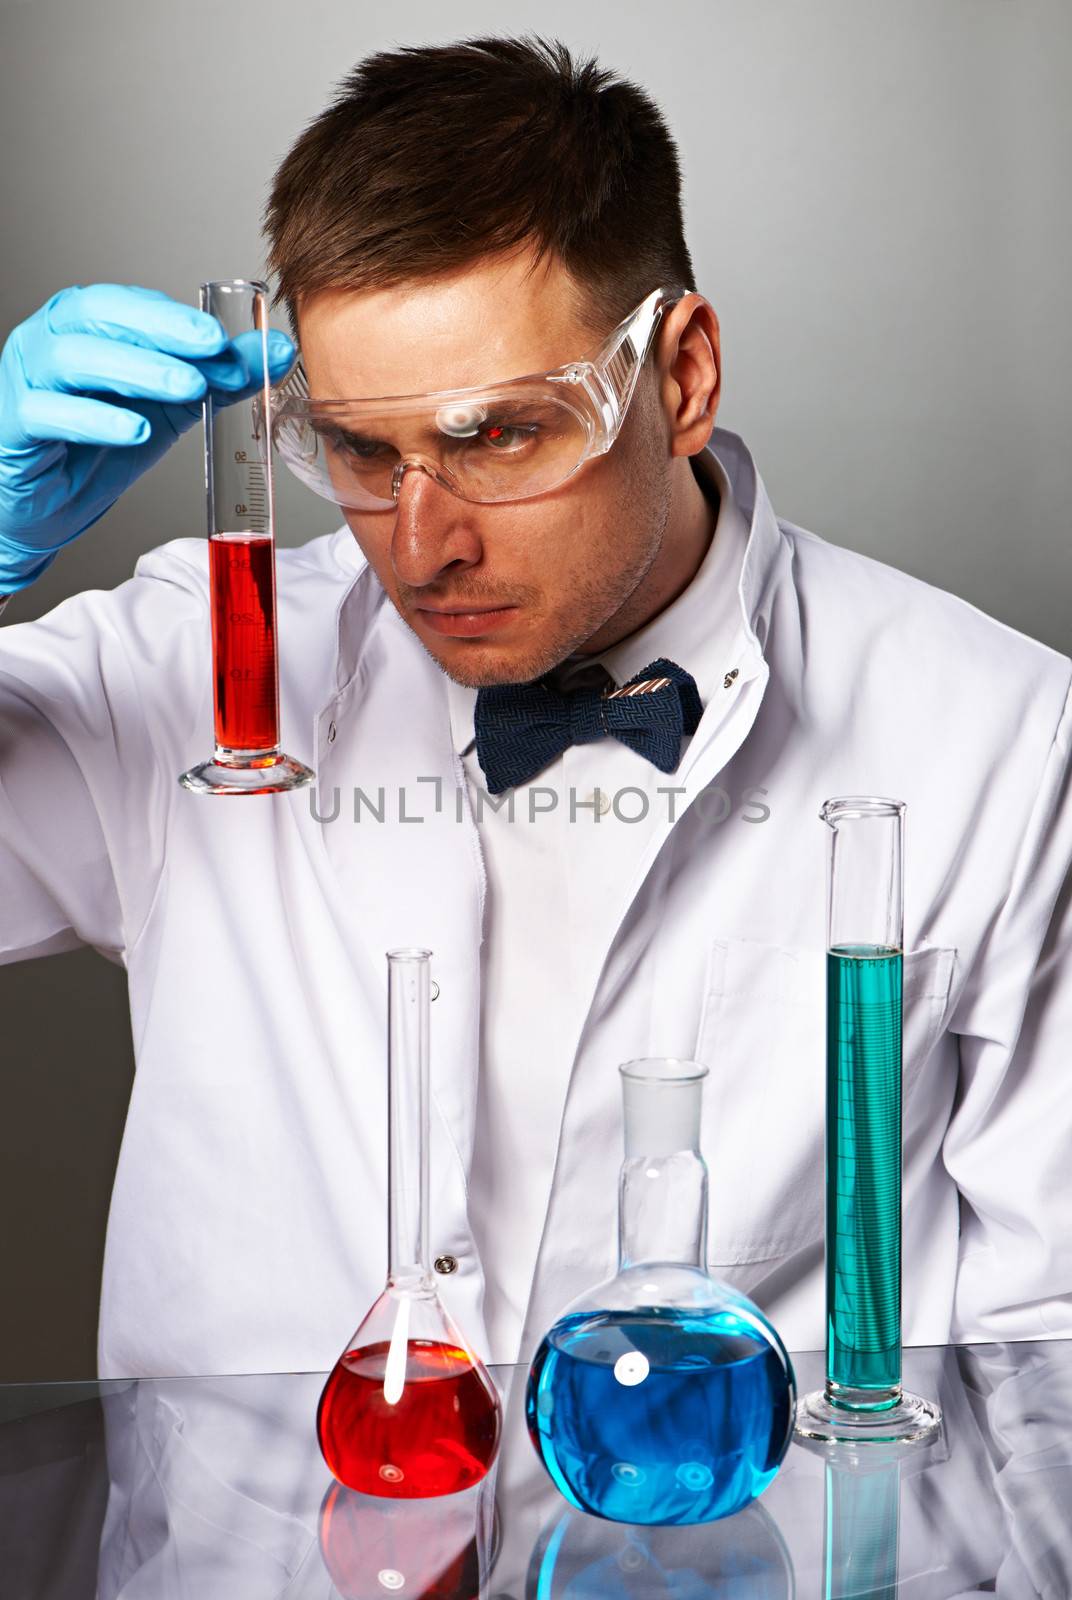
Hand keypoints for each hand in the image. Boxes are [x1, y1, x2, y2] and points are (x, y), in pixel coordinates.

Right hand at [0, 284, 294, 590]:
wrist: (48, 504)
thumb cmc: (99, 445)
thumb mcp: (169, 406)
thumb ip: (219, 377)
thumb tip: (276, 351)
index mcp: (86, 325)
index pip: (131, 304)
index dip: (179, 319)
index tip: (227, 340)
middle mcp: (50, 339)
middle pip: (99, 314)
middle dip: (161, 328)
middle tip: (213, 347)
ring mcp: (25, 380)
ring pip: (73, 358)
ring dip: (136, 368)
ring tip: (188, 387)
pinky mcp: (14, 426)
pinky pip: (46, 413)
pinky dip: (93, 419)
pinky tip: (134, 429)